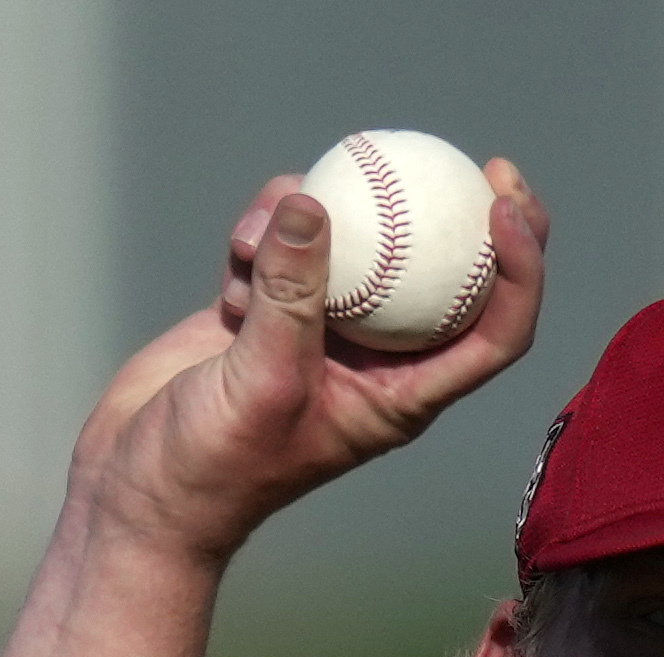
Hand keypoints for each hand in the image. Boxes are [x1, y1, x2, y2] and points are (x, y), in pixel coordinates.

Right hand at [66, 161, 550, 560]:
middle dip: (464, 217)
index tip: (504, 208)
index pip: (494, 332)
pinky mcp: (266, 307)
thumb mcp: (261, 380)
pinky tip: (234, 258)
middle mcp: (375, 359)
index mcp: (404, 394)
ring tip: (252, 243)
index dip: (520, 270)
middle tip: (471, 162)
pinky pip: (284, 243)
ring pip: (351, 243)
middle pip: (445, 276)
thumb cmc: (216, 466)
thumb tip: (311, 201)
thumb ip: (290, 292)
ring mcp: (320, 329)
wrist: (143, 488)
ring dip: (309, 219)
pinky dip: (261, 236)